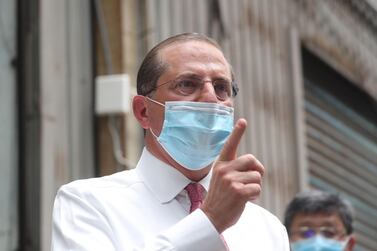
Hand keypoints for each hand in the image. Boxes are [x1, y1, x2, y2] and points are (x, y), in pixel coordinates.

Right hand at [201, 118, 264, 232]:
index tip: (243, 121)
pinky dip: (256, 196)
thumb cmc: (222, 198)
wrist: (212, 217)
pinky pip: (257, 188)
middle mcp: (224, 170)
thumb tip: (256, 167)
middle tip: (250, 182)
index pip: (230, 145)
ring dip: (256, 187)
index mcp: (221, 165)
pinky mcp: (238, 191)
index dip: (237, 133)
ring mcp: (230, 180)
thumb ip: (235, 169)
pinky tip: (245, 200)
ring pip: (257, 176)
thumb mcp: (223, 179)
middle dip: (256, 171)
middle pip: (252, 160)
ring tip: (244, 194)